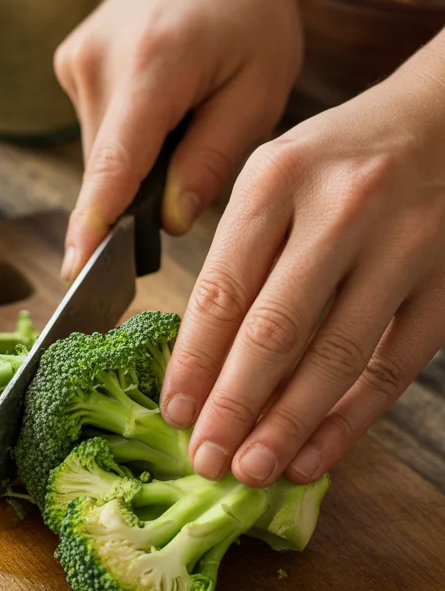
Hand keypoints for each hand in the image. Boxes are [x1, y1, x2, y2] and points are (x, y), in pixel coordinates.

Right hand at [55, 0, 302, 280]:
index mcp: (152, 63)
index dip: (95, 223)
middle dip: (147, 189)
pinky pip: (100, 131)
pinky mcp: (70, 63)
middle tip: (202, 149)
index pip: (114, 162)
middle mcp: (98, 59)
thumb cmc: (252, 14)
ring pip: (103, 155)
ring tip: (189, 112)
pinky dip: (132, 137)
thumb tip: (168, 221)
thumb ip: (213, 160)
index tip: (75, 271)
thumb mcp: (259, 90)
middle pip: (110, 169)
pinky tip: (166, 102)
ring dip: (142, 160)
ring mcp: (76, 58)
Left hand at [160, 49, 444, 484]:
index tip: (173, 412)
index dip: (194, 360)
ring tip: (252, 469)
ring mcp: (401, 247)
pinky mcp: (444, 283)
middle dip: (234, 404)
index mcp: (277, 178)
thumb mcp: (274, 175)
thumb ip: (237, 253)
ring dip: (288, 424)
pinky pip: (391, 367)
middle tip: (205, 458)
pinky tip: (314, 455)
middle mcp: (340, 210)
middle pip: (276, 329)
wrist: (443, 121)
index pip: (224, 288)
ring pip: (336, 356)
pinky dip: (349, 420)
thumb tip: (197, 362)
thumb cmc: (340, 159)